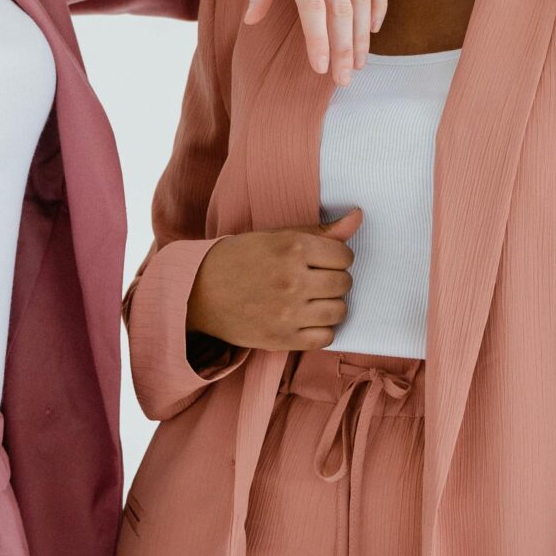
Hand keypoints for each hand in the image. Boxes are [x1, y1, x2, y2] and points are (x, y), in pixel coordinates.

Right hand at [187, 211, 361, 350]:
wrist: (198, 292)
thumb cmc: (239, 259)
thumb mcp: (276, 236)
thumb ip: (320, 231)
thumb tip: (358, 217)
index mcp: (293, 248)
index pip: (344, 256)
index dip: (337, 258)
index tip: (323, 261)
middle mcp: (293, 280)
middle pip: (343, 283)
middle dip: (334, 280)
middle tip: (315, 280)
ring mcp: (288, 313)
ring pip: (338, 311)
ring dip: (330, 305)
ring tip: (312, 300)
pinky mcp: (282, 339)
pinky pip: (325, 338)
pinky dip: (321, 330)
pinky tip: (305, 320)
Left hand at [244, 0, 386, 85]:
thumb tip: (252, 21)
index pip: (313, 7)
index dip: (319, 40)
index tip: (321, 69)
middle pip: (342, 8)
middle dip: (345, 48)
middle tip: (345, 80)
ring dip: (364, 34)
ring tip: (360, 63)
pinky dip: (379, 4)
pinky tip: (374, 28)